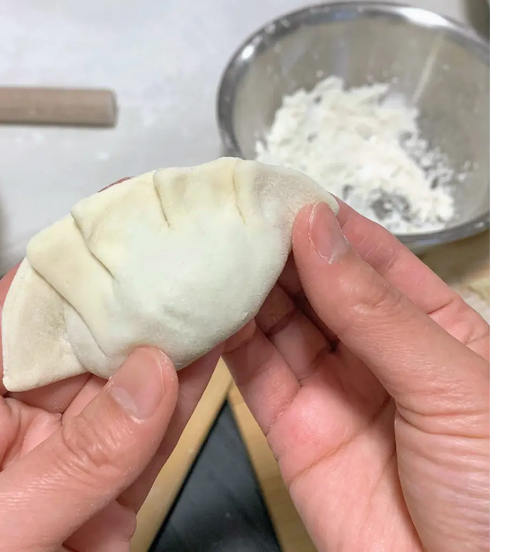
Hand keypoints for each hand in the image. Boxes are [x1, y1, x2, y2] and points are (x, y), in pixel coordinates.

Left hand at [0, 178, 221, 551]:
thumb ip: (68, 461)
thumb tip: (143, 381)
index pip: (17, 316)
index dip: (67, 263)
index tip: (114, 217)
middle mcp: (11, 425)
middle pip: (82, 340)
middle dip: (132, 291)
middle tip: (177, 243)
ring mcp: (67, 460)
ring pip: (127, 381)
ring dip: (169, 333)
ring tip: (208, 282)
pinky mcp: (110, 499)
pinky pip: (153, 434)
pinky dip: (184, 393)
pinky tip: (211, 346)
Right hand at [224, 202, 490, 551]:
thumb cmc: (495, 492)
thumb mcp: (450, 384)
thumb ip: (378, 310)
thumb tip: (320, 235)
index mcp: (428, 326)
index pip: (368, 256)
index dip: (326, 222)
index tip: (283, 193)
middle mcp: (373, 351)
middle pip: (315, 284)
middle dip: (276, 248)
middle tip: (234, 215)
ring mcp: (329, 388)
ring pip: (277, 322)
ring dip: (245, 286)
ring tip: (213, 250)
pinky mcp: (290, 429)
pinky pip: (253, 373)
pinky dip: (227, 339)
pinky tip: (209, 307)